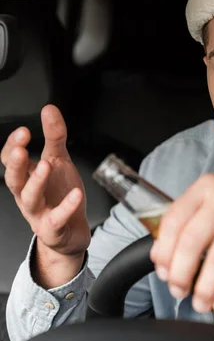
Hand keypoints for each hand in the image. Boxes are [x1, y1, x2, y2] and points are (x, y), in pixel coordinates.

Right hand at [1, 105, 90, 258]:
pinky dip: (65, 207)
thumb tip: (49, 109)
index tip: (23, 132)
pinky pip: (57, 219)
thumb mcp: (59, 161)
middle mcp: (27, 194)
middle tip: (22, 148)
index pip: (11, 160)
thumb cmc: (59, 194)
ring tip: (46, 165)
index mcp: (26, 177)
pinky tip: (75, 195)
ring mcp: (38, 213)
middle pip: (14, 179)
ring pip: (29, 198)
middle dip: (16, 163)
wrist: (71, 231)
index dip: (13, 146)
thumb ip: (54, 136)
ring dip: (36, 182)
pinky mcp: (52, 229)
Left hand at [150, 173, 213, 313]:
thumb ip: (192, 220)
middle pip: (192, 240)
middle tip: (179, 292)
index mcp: (207, 186)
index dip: (164, 251)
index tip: (163, 273)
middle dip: (181, 274)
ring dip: (206, 287)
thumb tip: (161, 256)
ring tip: (202, 303)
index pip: (174, 220)